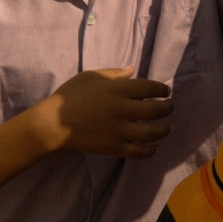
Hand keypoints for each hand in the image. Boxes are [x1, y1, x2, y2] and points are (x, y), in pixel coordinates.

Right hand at [36, 66, 172, 158]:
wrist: (52, 124)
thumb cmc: (70, 96)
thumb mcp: (90, 77)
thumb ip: (114, 73)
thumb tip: (133, 69)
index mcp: (117, 90)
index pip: (150, 88)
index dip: (162, 90)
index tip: (166, 91)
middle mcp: (122, 110)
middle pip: (156, 111)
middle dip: (168, 108)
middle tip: (170, 107)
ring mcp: (118, 131)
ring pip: (151, 133)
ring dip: (164, 130)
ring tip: (167, 126)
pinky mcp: (113, 147)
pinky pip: (138, 152)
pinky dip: (150, 150)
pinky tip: (155, 147)